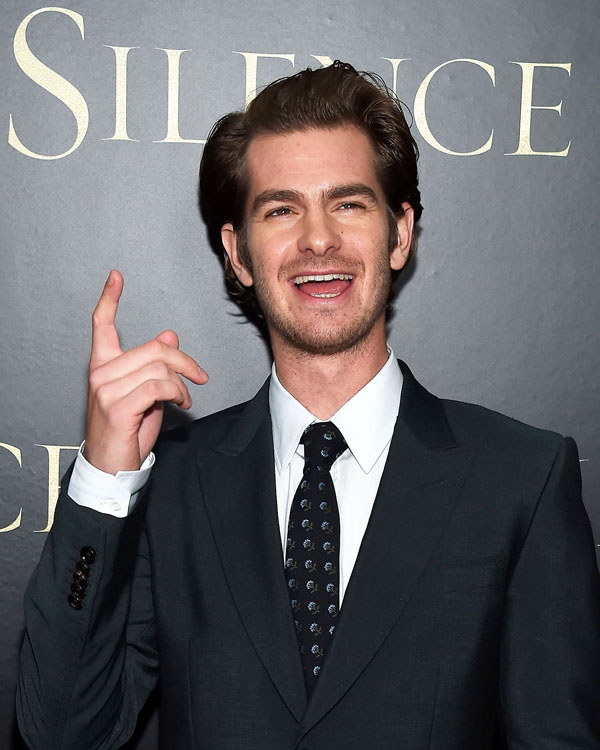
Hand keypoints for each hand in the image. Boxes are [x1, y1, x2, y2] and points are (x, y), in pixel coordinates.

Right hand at [84, 270, 207, 473]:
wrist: (112, 465)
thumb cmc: (127, 430)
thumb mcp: (146, 392)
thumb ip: (154, 364)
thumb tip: (168, 336)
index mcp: (103, 365)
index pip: (102, 325)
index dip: (109, 298)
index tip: (116, 276)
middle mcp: (100, 372)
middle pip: (154, 348)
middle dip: (185, 362)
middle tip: (199, 377)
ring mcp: (106, 388)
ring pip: (160, 367)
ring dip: (182, 383)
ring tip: (185, 397)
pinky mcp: (118, 405)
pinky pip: (159, 386)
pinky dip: (177, 392)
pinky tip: (182, 402)